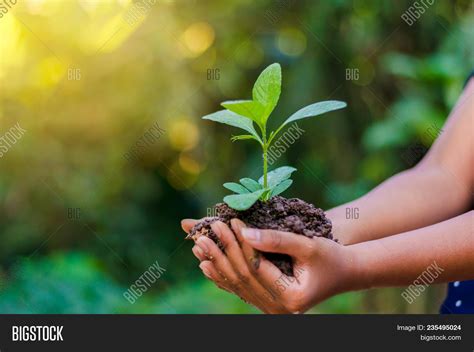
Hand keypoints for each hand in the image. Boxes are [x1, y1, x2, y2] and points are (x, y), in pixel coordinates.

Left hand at [181, 218, 362, 313]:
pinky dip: (222, 275)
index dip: (239, 244)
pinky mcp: (267, 302)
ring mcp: (271, 308)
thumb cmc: (330, 256)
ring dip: (216, 264)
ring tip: (198, 246)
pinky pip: (241, 289)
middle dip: (222, 253)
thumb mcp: (307, 245)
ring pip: (237, 285)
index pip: (256, 268)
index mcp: (291, 297)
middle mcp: (279, 309)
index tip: (226, 222)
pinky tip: (206, 264)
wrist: (344, 273)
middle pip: (242, 278)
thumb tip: (244, 232)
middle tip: (203, 232)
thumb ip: (277, 240)